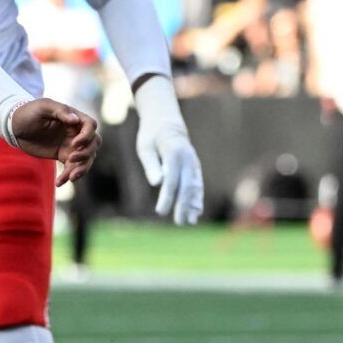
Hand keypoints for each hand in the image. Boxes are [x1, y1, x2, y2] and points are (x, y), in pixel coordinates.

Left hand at [10, 98, 99, 185]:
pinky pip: (72, 168)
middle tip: (71, 159)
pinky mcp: (63, 156)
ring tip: (71, 178)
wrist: (15, 127)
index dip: (87, 136)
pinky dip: (68, 176)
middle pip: (94, 144)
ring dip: (82, 169)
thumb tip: (75, 120)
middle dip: (86, 153)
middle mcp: (76, 132)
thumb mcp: (43, 107)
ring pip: (86, 158)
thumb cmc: (29, 112)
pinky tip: (59, 182)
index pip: (91, 126)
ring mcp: (71, 145)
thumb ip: (60, 111)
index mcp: (74, 118)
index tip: (75, 144)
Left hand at [132, 76, 203, 225]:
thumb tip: (157, 183)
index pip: (172, 180)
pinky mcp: (194, 166)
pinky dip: (198, 197)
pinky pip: (198, 183)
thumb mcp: (145, 146)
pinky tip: (196, 211)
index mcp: (174, 153)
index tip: (161, 212)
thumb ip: (151, 164)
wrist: (166, 121)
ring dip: (194, 204)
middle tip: (178, 222)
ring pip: (196, 186)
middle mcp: (187, 158)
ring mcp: (193, 162)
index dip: (167, 197)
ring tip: (190, 221)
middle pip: (187, 186)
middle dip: (183, 205)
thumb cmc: (151, 135)